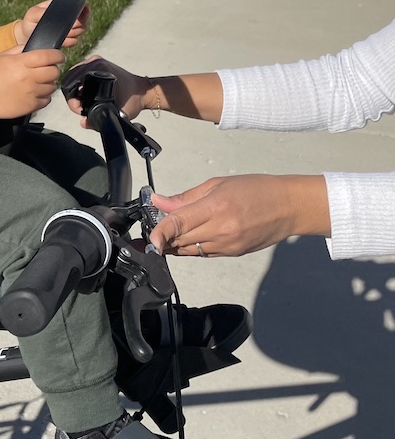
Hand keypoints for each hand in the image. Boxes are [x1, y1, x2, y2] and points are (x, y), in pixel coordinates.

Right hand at [0, 45, 63, 119]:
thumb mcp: (3, 56)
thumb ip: (20, 49)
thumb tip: (36, 47)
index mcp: (22, 63)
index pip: (48, 56)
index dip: (57, 55)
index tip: (58, 57)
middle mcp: (29, 77)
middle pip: (54, 71)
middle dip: (53, 69)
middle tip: (46, 70)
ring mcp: (32, 92)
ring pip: (52, 86)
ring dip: (48, 83)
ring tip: (38, 83)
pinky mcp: (32, 105)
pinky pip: (47, 99)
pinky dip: (44, 96)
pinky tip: (35, 93)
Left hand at [14, 1, 90, 49]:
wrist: (26, 38)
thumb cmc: (29, 22)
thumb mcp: (33, 14)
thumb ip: (44, 12)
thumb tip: (62, 16)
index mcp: (62, 6)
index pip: (81, 5)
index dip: (83, 11)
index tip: (78, 18)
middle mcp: (68, 17)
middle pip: (83, 20)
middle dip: (77, 25)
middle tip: (66, 29)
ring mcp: (69, 28)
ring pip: (81, 30)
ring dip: (73, 34)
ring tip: (60, 35)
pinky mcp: (67, 40)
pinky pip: (75, 41)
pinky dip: (69, 42)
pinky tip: (61, 41)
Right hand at [60, 55, 153, 125]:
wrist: (143, 91)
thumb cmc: (133, 100)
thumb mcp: (116, 113)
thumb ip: (98, 121)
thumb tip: (82, 122)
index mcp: (99, 68)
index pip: (72, 83)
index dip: (72, 100)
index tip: (80, 110)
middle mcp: (94, 62)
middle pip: (70, 79)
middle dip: (71, 97)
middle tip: (79, 109)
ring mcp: (94, 61)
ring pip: (72, 77)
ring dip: (73, 92)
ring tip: (82, 104)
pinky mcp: (95, 64)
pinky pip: (78, 75)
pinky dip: (77, 86)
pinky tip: (83, 97)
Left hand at [148, 174, 329, 257]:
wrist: (290, 207)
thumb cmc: (256, 189)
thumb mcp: (218, 184)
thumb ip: (186, 197)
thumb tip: (159, 201)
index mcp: (216, 208)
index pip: (180, 223)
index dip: (160, 232)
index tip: (148, 238)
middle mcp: (221, 230)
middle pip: (180, 241)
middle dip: (162, 237)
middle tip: (150, 230)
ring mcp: (227, 246)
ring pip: (189, 251)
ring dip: (174, 244)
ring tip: (165, 234)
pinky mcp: (232, 254)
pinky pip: (203, 254)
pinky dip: (191, 247)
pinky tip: (187, 238)